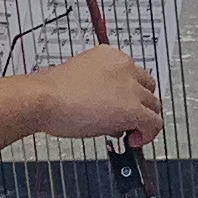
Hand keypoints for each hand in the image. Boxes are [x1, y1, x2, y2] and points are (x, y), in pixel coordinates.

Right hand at [35, 43, 164, 147]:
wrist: (43, 98)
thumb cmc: (50, 93)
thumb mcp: (81, 81)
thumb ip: (102, 92)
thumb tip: (112, 113)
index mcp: (110, 55)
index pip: (133, 75)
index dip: (129, 95)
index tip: (120, 108)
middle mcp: (124, 66)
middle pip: (148, 88)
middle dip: (139, 107)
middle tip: (126, 123)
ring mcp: (130, 87)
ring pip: (154, 105)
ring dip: (144, 121)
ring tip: (128, 134)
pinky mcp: (133, 108)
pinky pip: (154, 123)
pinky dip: (148, 135)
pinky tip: (134, 141)